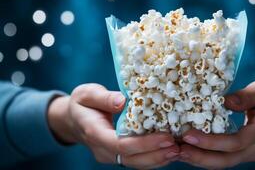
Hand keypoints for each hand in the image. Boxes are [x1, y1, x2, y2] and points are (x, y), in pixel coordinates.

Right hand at [48, 83, 178, 168]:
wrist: (73, 119)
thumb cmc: (82, 103)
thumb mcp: (87, 94)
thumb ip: (103, 98)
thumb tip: (121, 101)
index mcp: (94, 133)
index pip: (120, 145)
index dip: (144, 144)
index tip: (166, 138)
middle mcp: (102, 149)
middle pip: (131, 159)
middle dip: (156, 155)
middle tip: (177, 147)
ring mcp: (109, 155)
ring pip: (135, 164)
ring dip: (157, 160)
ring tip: (178, 151)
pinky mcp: (117, 155)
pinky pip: (136, 161)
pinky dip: (153, 158)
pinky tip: (169, 151)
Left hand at [179, 80, 254, 168]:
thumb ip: (248, 96)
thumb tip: (225, 102)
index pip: (236, 142)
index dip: (211, 142)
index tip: (189, 135)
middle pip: (226, 160)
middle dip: (199, 157)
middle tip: (176, 149)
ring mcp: (249, 154)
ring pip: (222, 163)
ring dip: (198, 160)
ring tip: (176, 152)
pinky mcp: (241, 154)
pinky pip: (221, 159)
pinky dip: (203, 156)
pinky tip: (187, 150)